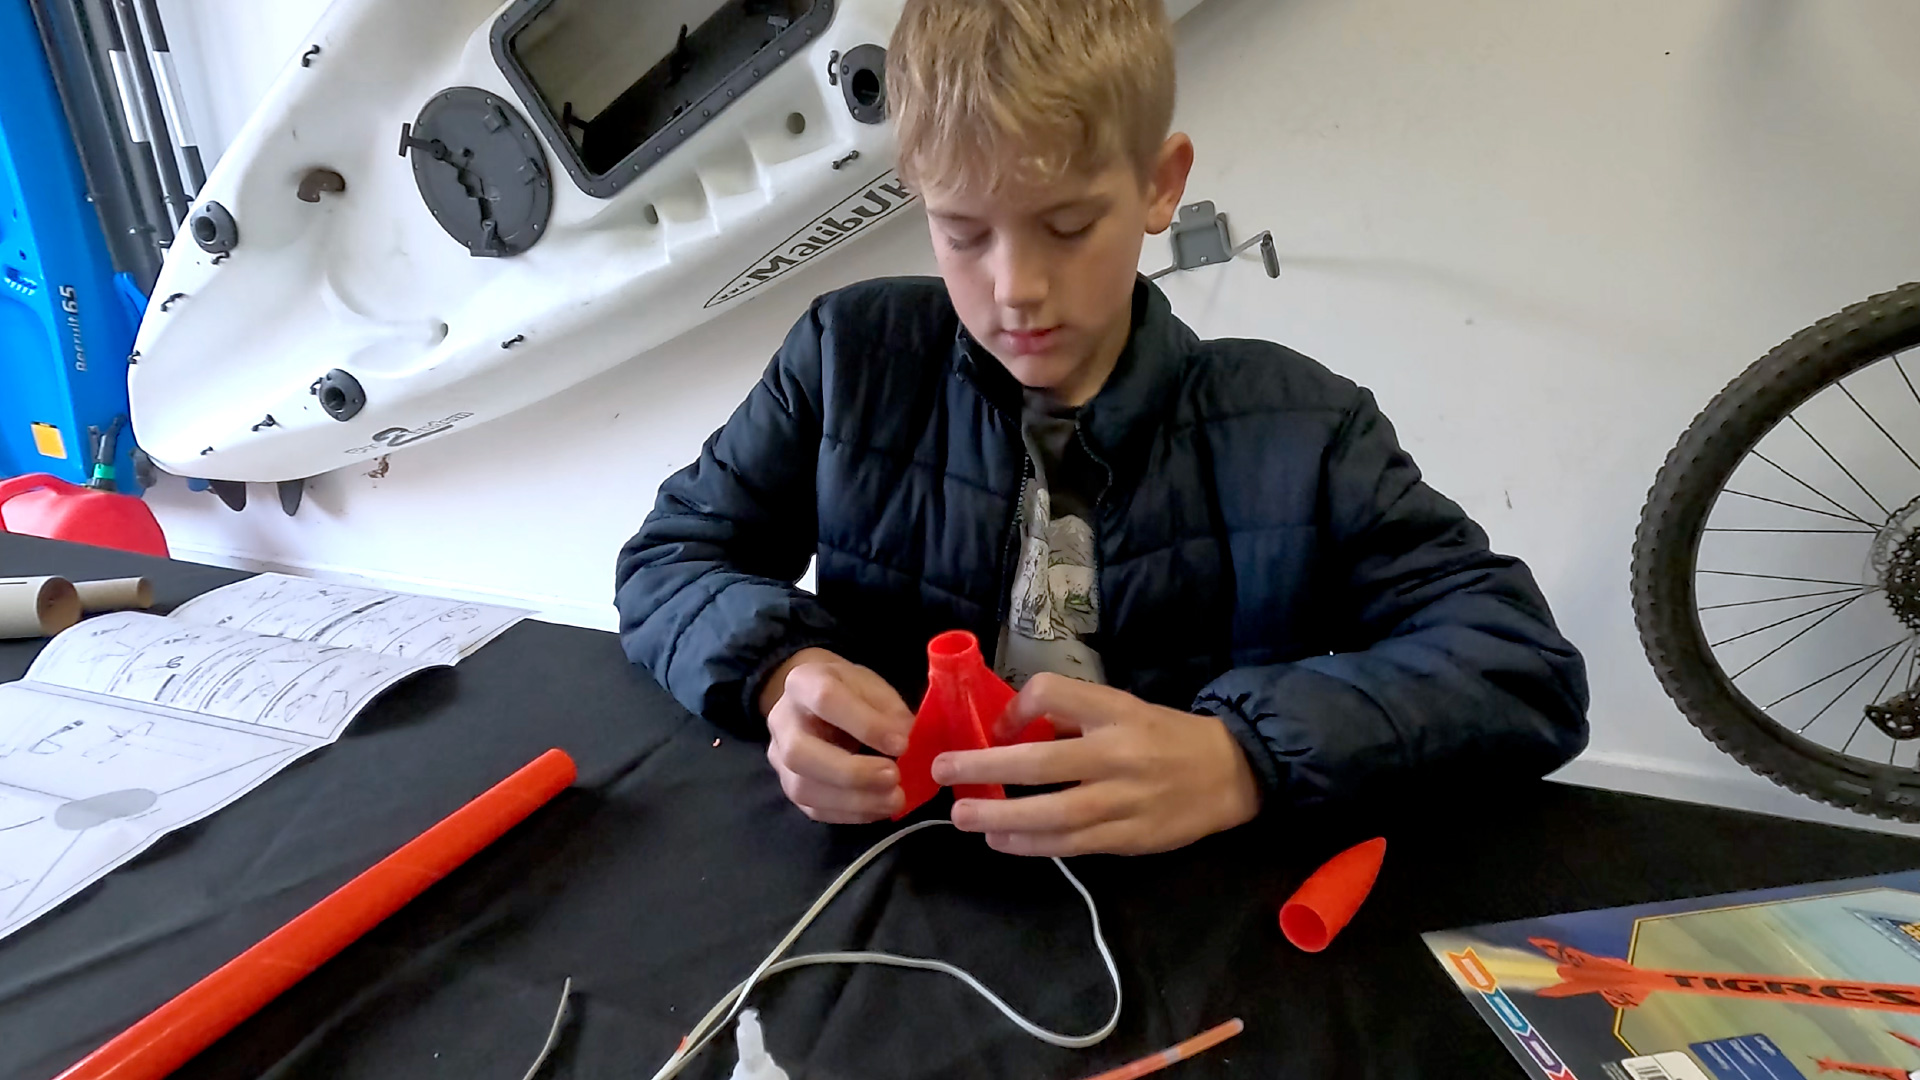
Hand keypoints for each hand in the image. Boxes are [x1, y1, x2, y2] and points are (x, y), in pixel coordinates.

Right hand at [761, 648, 915, 822]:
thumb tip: (906, 740)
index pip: (825, 700)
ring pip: (802, 788)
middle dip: (851, 772)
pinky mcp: (788, 786)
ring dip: (854, 801)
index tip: (902, 744)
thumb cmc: (849, 691)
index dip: (865, 724)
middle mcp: (781, 721)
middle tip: (894, 778)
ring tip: (894, 799)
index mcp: (802, 683)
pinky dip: (850, 814)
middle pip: (800, 753)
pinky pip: (813, 809)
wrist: (816, 702)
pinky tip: (879, 808)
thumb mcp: (872, 685)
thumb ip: (888, 710)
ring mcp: (779, 758)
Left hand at [932, 674, 1260, 855]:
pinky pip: (1072, 843)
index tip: (996, 728)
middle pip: (1041, 762)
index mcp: (1115, 710)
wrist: (1229, 774)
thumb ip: (1073, 718)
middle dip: (984, 767)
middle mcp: (1118, 753)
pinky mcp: (1129, 838)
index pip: (1052, 694)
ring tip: (963, 816)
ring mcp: (1124, 800)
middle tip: (943, 772)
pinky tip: (1001, 840)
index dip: (1015, 710)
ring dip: (1001, 816)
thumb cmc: (1164, 736)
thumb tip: (1009, 732)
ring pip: (1053, 813)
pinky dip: (1032, 843)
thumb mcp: (1123, 708)